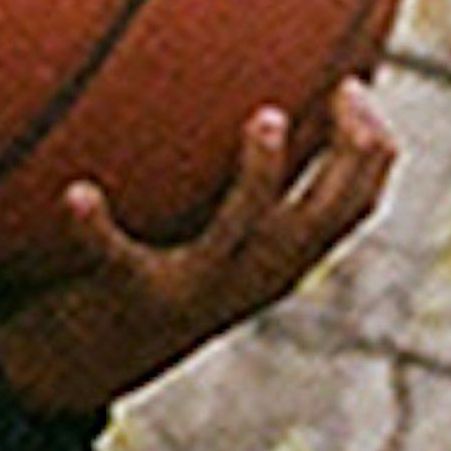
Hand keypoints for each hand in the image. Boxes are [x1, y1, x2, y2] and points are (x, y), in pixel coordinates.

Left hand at [0, 79, 400, 414]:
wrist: (88, 364)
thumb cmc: (153, 272)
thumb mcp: (209, 232)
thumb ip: (236, 177)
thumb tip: (252, 87)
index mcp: (278, 260)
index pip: (354, 208)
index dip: (373, 151)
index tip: (356, 85)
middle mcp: (250, 277)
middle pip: (325, 219)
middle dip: (348, 157)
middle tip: (343, 90)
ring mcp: (196, 288)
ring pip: (245, 233)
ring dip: (263, 177)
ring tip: (268, 120)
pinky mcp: (132, 297)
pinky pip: (117, 257)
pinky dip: (95, 227)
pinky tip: (77, 192)